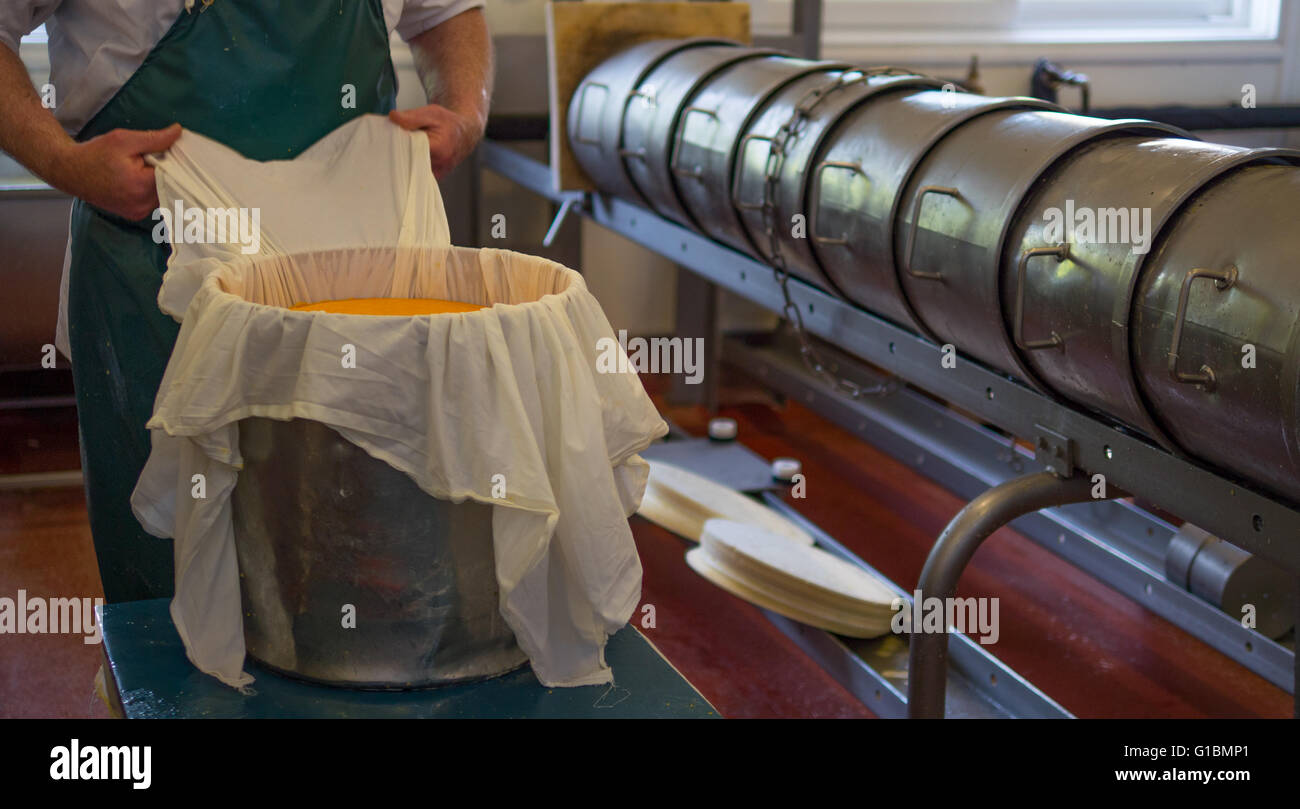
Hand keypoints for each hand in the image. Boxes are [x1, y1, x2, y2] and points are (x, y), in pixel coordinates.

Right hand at [55, 124, 181, 220]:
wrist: (70, 171)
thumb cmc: (95, 153)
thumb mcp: (124, 139)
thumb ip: (155, 138)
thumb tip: (178, 132)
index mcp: (141, 186)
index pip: (173, 173)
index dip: (173, 160)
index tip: (169, 150)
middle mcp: (142, 204)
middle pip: (169, 185)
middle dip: (166, 170)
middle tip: (152, 157)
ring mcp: (138, 212)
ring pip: (163, 194)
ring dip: (159, 180)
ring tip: (143, 167)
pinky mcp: (135, 214)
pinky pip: (153, 201)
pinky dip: (151, 189)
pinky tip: (139, 178)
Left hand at [389, 104, 483, 177]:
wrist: (464, 134)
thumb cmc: (448, 123)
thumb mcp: (431, 113)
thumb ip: (412, 116)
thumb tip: (393, 117)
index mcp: (439, 149)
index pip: (410, 151)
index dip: (398, 146)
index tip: (389, 140)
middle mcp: (440, 164)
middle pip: (410, 163)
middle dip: (400, 154)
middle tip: (394, 143)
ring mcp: (438, 173)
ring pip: (413, 171)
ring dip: (406, 160)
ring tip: (406, 148)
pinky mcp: (435, 177)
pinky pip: (418, 175)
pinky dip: (412, 166)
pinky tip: (411, 156)